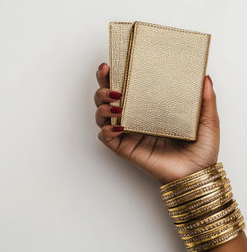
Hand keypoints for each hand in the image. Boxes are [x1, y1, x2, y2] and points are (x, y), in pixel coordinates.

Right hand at [94, 63, 219, 183]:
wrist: (197, 173)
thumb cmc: (201, 150)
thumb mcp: (207, 120)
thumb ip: (205, 99)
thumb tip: (204, 77)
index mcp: (149, 108)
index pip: (126, 88)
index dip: (114, 76)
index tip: (111, 64)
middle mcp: (134, 118)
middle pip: (106, 99)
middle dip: (102, 87)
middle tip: (108, 78)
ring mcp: (127, 133)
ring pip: (101, 115)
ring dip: (103, 106)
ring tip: (116, 103)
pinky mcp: (124, 148)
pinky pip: (105, 137)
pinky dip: (107, 130)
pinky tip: (118, 125)